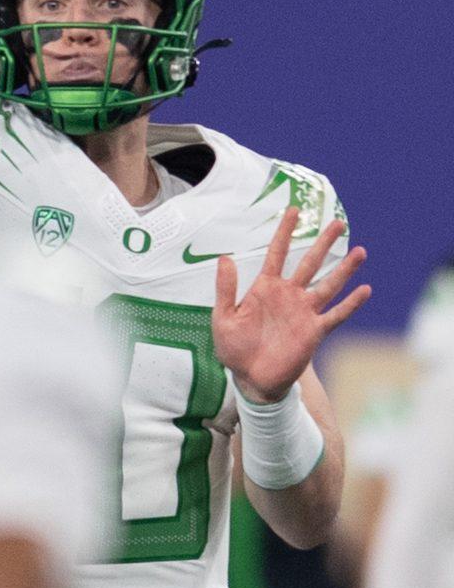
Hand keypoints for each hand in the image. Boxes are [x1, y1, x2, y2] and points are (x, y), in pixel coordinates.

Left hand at [212, 207, 370, 403]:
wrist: (250, 378)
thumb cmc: (234, 348)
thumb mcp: (223, 317)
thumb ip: (225, 288)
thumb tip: (224, 257)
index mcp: (264, 287)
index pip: (277, 253)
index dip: (285, 231)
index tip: (294, 209)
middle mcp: (288, 295)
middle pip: (309, 262)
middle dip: (323, 243)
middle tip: (337, 222)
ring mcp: (303, 312)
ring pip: (327, 285)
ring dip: (344, 269)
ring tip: (360, 251)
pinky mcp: (314, 331)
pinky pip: (336, 315)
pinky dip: (350, 304)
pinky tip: (365, 290)